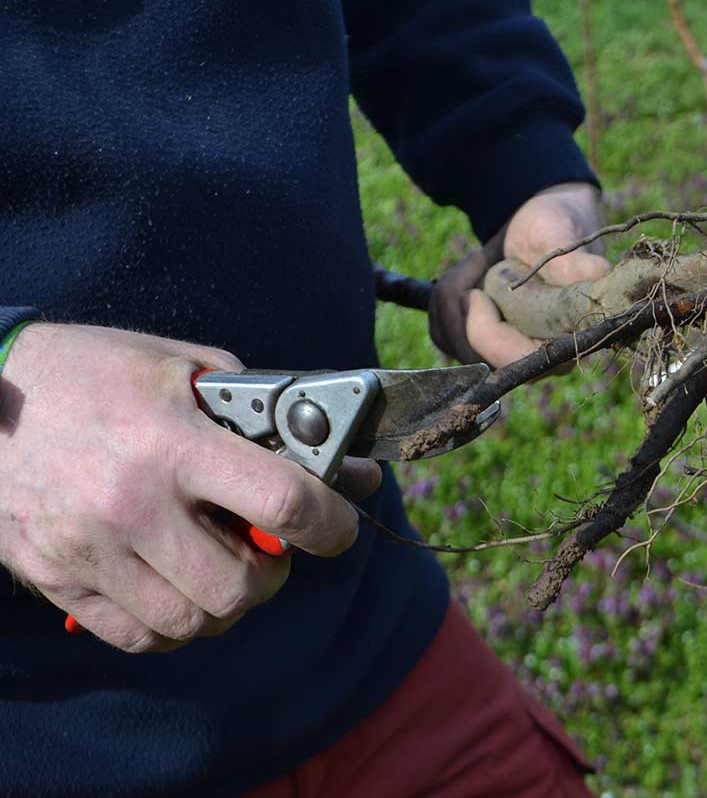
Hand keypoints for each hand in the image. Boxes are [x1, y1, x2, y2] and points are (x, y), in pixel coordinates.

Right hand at [0, 324, 379, 651]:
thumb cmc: (95, 373)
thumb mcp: (186, 368)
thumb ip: (267, 418)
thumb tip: (349, 471)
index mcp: (172, 440)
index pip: (282, 501)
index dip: (332, 524)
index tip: (338, 527)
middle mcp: (132, 502)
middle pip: (243, 583)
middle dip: (275, 571)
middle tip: (269, 547)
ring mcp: (91, 549)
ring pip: (197, 620)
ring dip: (228, 601)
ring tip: (221, 563)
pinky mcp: (59, 579)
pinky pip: (144, 636)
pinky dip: (178, 623)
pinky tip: (177, 584)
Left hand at [429, 182, 610, 367]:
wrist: (541, 223)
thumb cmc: (556, 226)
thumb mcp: (561, 236)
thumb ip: (573, 262)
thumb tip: (600, 275)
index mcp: (568, 339)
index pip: (512, 360)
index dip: (484, 331)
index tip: (475, 293)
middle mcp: (540, 357)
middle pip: (475, 356)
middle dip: (461, 309)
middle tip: (478, 263)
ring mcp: (510, 352)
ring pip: (453, 342)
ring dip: (453, 296)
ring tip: (479, 262)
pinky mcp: (485, 344)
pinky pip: (444, 333)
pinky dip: (446, 299)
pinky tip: (472, 275)